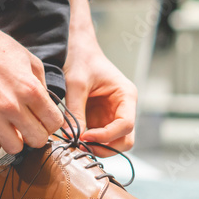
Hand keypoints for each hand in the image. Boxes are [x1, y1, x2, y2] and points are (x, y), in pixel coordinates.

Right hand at [0, 0, 62, 153]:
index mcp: (30, 89)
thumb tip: (47, 108)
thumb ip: (42, 87)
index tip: (45, 119)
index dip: (52, 123)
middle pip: (38, 141)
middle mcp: (12, 105)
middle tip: (29, 126)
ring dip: (15, 140)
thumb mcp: (30, 61)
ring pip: (14, 148)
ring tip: (10, 127)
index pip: (55, 123)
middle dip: (37, 134)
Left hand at [64, 0, 137, 156]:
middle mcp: (124, 108)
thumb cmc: (81, 60)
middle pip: (125, 140)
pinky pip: (100, 139)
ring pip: (114, 143)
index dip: (107, 136)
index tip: (85, 137)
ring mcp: (113, 116)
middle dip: (105, 147)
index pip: (126, 125)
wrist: (77, 51)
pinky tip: (74, 139)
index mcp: (126, 96)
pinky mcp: (101, 120)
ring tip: (76, 144)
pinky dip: (89, 143)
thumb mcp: (76, 84)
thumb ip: (75, 111)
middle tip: (81, 146)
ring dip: (97, 148)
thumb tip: (72, 137)